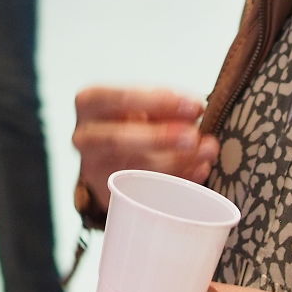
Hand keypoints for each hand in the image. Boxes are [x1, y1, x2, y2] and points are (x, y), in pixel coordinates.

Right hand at [73, 86, 219, 209]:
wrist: (108, 151)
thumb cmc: (129, 118)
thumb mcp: (140, 102)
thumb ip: (164, 103)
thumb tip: (195, 109)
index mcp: (90, 102)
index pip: (118, 97)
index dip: (158, 101)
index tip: (194, 105)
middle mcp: (85, 136)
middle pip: (118, 138)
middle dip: (160, 137)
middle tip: (194, 137)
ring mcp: (94, 169)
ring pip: (132, 169)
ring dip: (176, 161)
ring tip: (206, 152)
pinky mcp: (110, 194)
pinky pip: (144, 191)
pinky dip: (176, 179)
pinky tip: (198, 169)